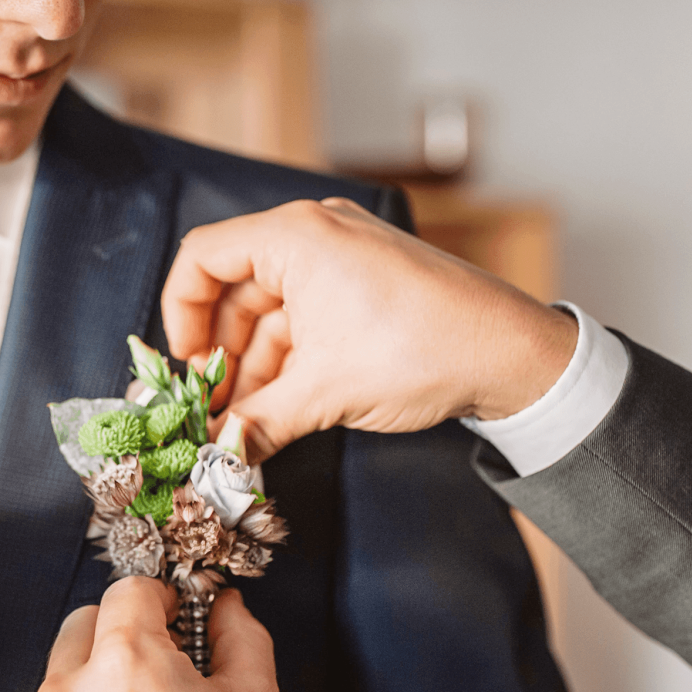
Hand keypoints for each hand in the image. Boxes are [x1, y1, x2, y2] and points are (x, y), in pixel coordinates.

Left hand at [9, 578, 291, 691]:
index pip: (129, 591)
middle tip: (160, 669)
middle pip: (85, 625)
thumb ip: (238, 634)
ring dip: (96, 685)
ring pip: (62, 678)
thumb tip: (225, 607)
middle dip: (122, 634)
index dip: (161, 599)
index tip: (175, 617)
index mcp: (125, 663)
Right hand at [162, 197, 578, 459]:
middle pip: (234, 287)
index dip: (180, 312)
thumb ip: (258, 424)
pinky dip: (286, 359)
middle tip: (211, 406)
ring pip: (269, 310)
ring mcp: (342, 258)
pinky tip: (276, 407)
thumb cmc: (419, 351)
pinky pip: (304, 317)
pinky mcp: (363, 285)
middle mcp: (315, 235)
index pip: (203, 257)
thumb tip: (218, 456)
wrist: (511, 355)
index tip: (185, 366)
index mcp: (296, 237)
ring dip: (252, 364)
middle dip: (219, 351)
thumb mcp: (324, 393)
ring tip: (242, 420)